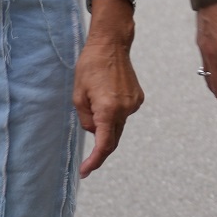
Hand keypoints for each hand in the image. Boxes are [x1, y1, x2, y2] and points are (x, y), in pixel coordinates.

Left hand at [74, 0, 142, 176]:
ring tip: (93, 104)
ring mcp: (134, 104)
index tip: (85, 171)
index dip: (94, 161)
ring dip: (106, 127)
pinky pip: (123, 115)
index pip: (103, 145)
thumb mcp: (78, 96)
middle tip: (87, 161)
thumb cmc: (90, 67)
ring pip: (118, 127)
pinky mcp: (138, 98)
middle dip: (100, 150)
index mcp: (108, 109)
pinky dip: (113, 115)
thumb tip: (95, 131)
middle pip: (113, 140)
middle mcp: (125, 109)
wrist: (111, 45)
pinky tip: (106, 99)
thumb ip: (86, 119)